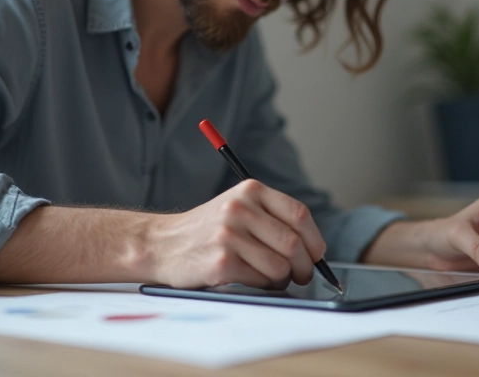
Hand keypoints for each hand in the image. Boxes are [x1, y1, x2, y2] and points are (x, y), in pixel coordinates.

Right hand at [148, 179, 326, 288]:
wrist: (162, 244)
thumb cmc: (208, 230)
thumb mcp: (238, 207)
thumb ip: (272, 218)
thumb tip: (314, 249)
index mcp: (250, 191)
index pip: (299, 215)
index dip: (314, 240)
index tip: (316, 255)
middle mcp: (240, 209)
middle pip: (294, 244)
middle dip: (305, 267)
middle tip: (301, 276)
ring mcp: (229, 235)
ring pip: (280, 267)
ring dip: (282, 279)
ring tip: (270, 278)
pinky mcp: (221, 263)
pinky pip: (260, 281)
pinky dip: (263, 286)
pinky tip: (249, 280)